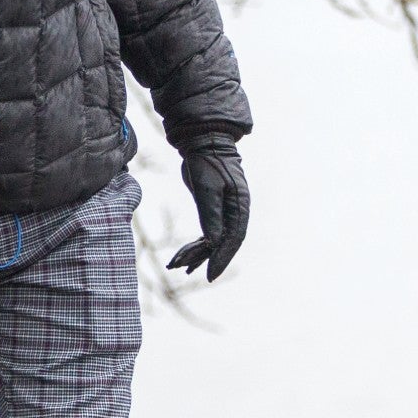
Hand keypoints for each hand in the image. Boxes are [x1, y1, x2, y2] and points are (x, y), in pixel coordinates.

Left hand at [166, 136, 248, 280]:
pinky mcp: (216, 211)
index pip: (234, 239)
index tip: (210, 274)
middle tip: (186, 271)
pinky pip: (208, 234)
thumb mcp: (206, 189)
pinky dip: (196, 245)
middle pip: (224, 243)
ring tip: (176, 266)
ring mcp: (227, 212)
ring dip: (196, 254)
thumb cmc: (207, 163)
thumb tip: (213, 244)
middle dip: (206, 259)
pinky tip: (183, 256)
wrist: (204, 143)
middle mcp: (237, 212)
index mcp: (240, 206)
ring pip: (214, 240)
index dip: (222, 258)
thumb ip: (210, 215)